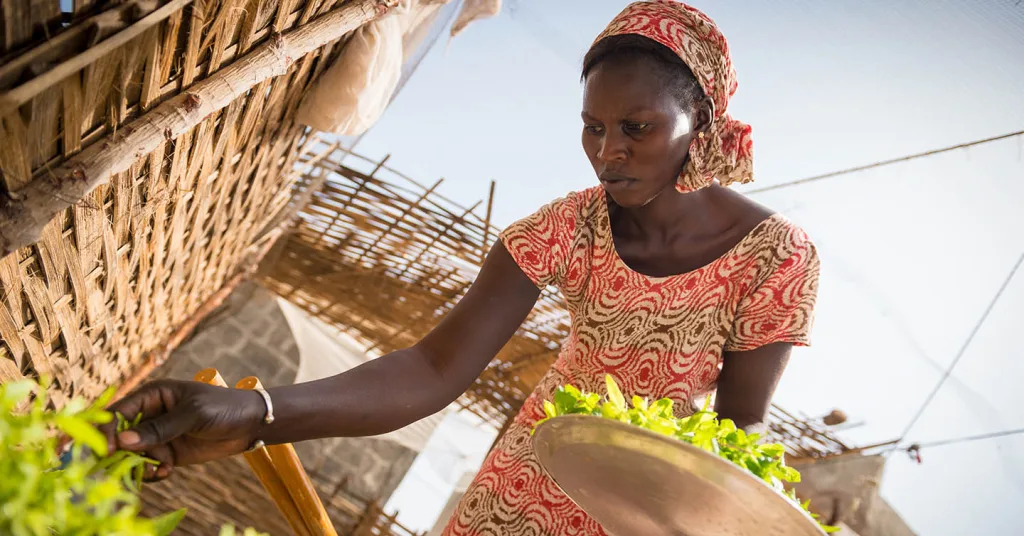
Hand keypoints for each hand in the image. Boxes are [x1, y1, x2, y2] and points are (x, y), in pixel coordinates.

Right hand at [100, 379, 266, 480]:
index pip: (117, 413)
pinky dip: (152, 472)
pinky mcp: (166, 453)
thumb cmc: (224, 407)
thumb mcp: (193, 414)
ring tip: (159, 469)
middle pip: (119, 437)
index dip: (107, 431)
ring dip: (139, 466)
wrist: (250, 424)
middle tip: (128, 467)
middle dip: (120, 454)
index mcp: (151, 395)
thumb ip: (160, 428)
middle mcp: (149, 415)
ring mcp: (157, 436)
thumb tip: (123, 441)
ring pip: (131, 455)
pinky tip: (167, 471)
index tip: (108, 451)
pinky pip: (148, 466)